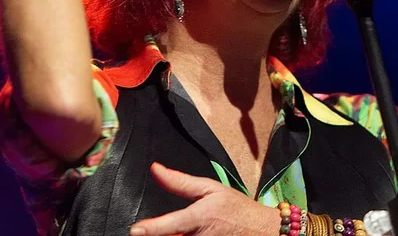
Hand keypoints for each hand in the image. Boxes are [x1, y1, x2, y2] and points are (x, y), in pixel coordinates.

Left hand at [129, 162, 279, 235]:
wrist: (261, 231)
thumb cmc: (236, 209)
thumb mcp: (210, 188)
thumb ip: (180, 182)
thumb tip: (155, 169)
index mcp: (200, 217)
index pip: (171, 225)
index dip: (152, 229)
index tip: (136, 231)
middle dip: (158, 234)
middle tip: (149, 231)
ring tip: (178, 230)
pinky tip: (192, 234)